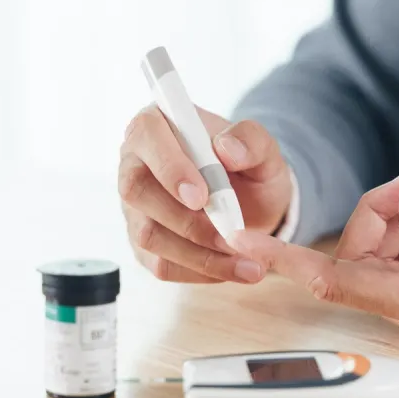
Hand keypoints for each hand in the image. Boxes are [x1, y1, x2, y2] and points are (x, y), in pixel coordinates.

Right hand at [119, 104, 291, 283]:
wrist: (253, 201)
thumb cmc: (249, 167)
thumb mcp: (263, 149)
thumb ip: (252, 140)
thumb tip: (228, 149)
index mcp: (157, 125)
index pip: (146, 136)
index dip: (169, 167)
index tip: (201, 196)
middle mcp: (135, 164)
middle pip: (136, 191)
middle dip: (186, 219)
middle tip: (232, 236)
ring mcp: (134, 208)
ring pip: (148, 235)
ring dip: (200, 253)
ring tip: (247, 260)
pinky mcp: (142, 245)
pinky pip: (161, 264)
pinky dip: (201, 271)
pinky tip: (233, 268)